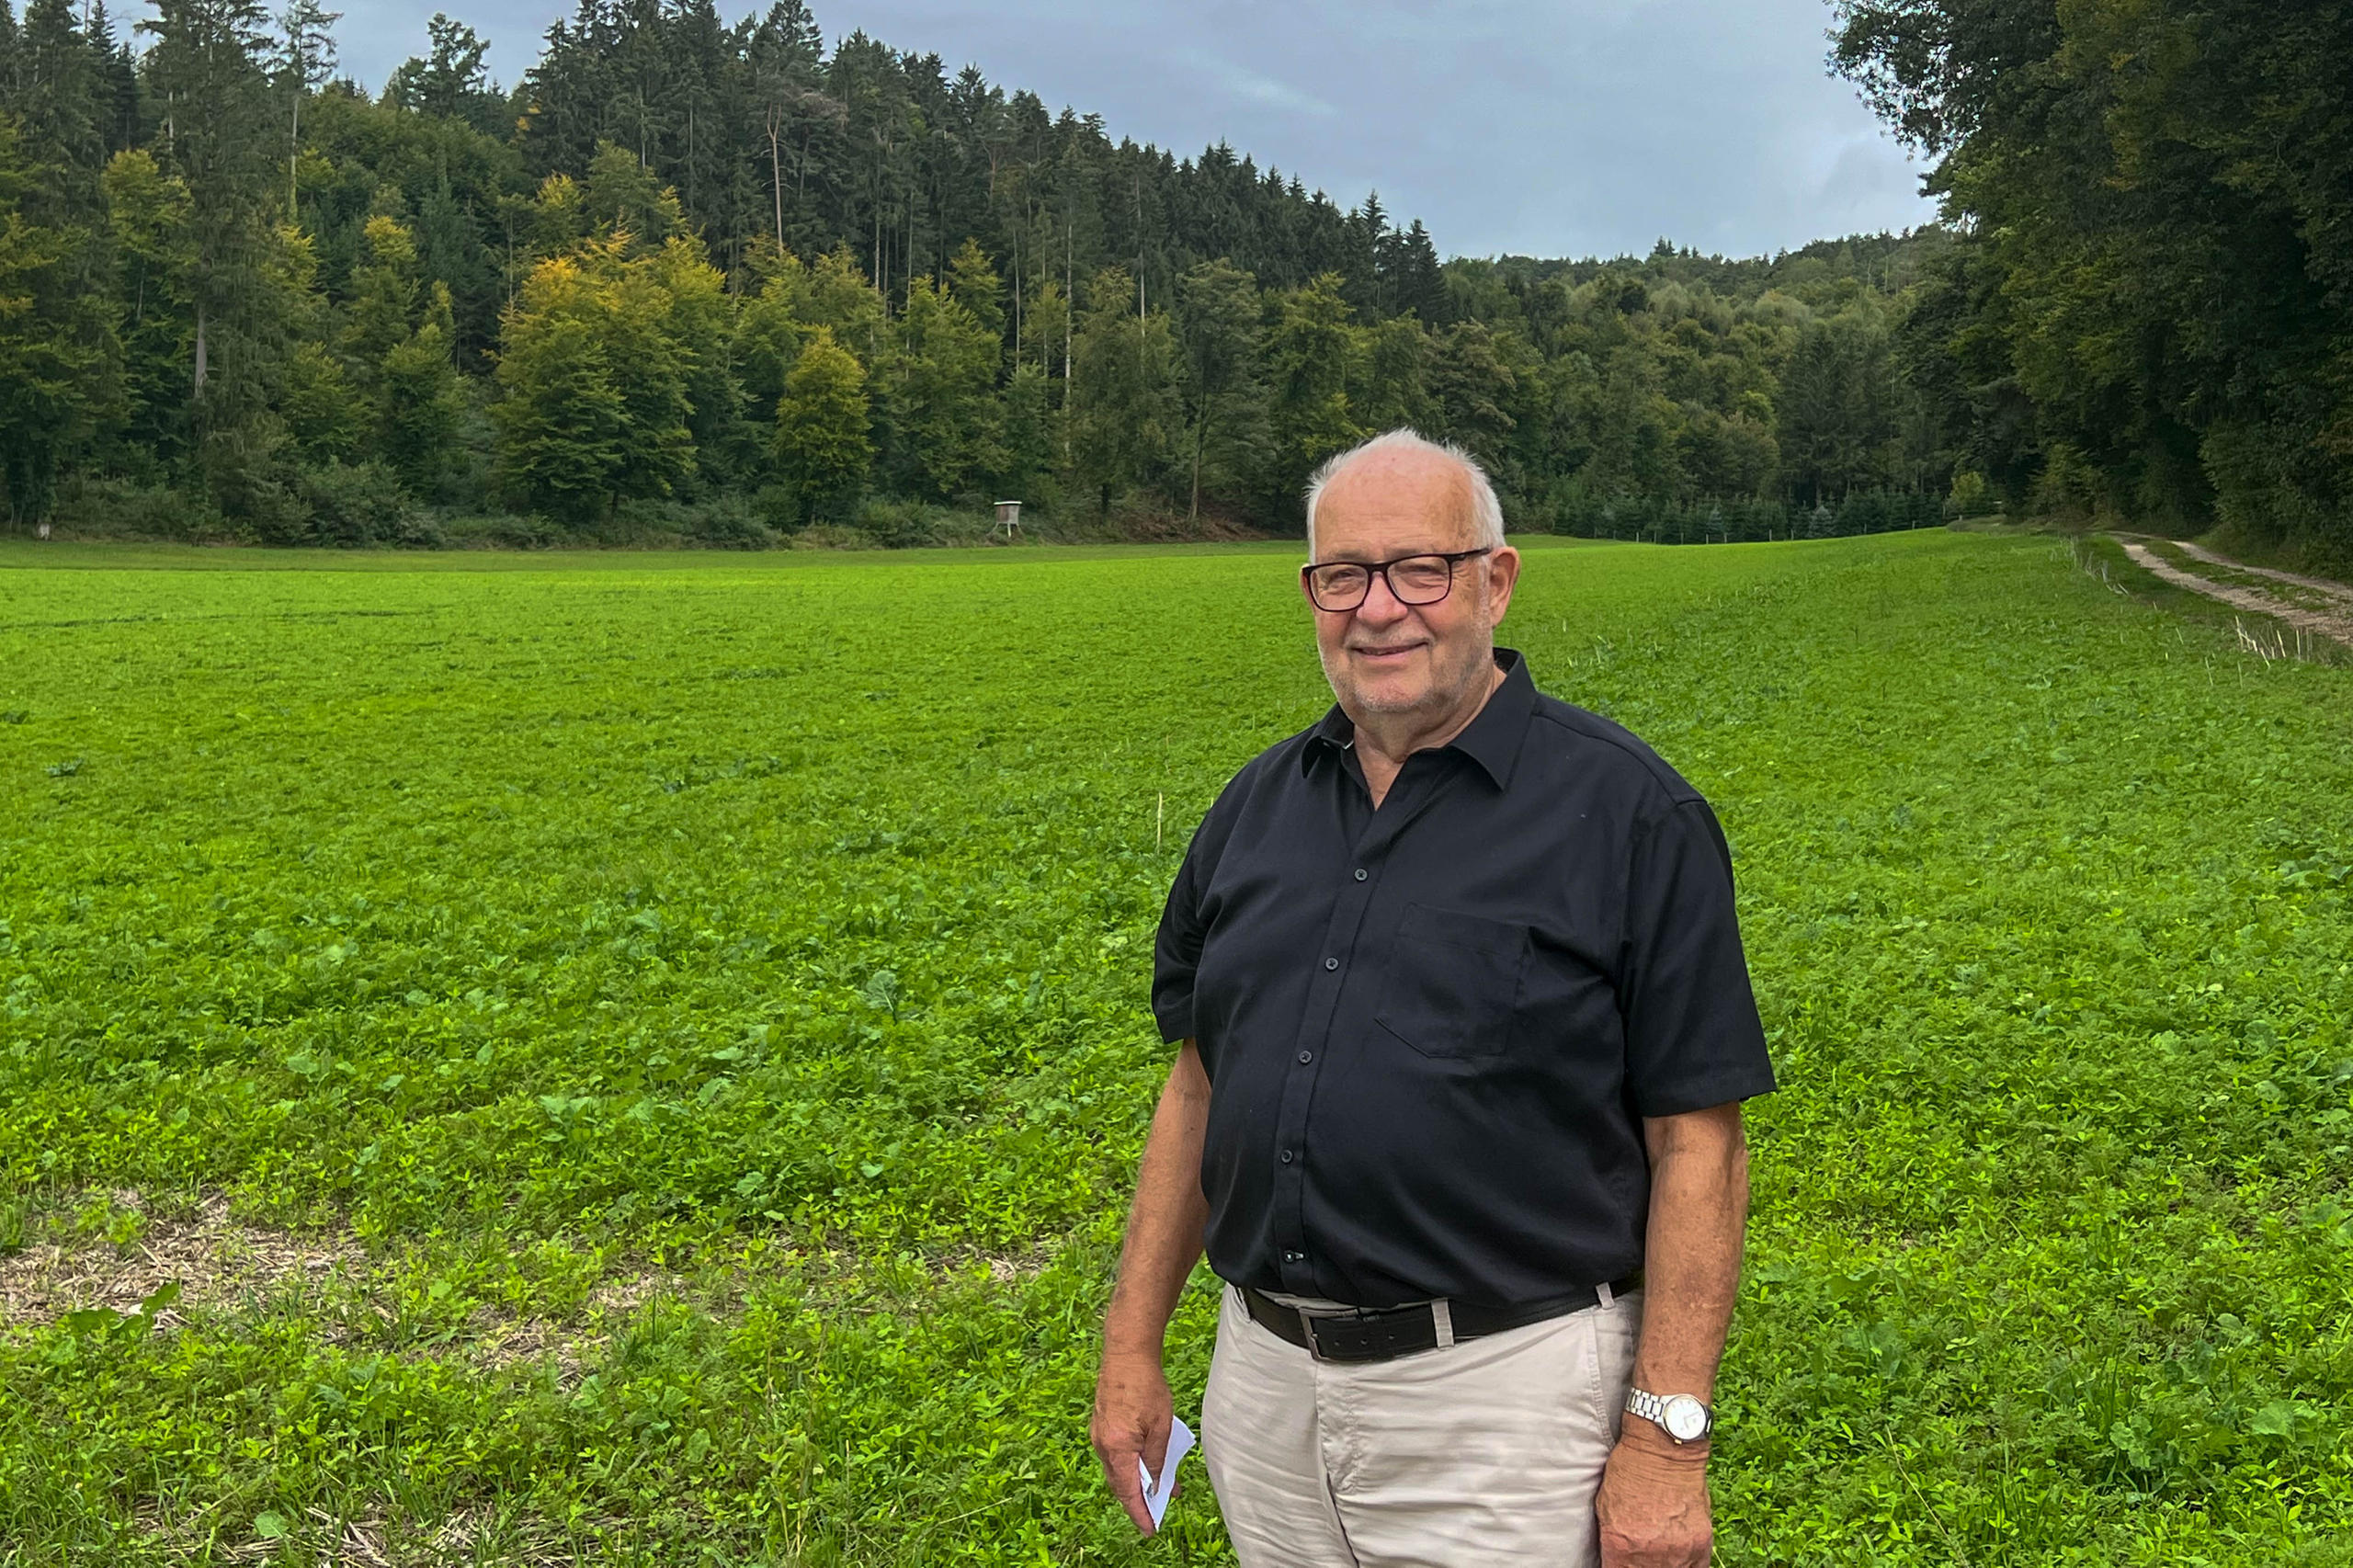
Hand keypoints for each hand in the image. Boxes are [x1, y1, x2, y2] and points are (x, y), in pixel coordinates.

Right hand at [1091, 1348, 1174, 1534]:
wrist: (1126, 1354)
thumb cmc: (1146, 1386)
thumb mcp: (1161, 1426)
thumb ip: (1157, 1459)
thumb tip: (1156, 1484)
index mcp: (1118, 1448)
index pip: (1127, 1491)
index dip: (1139, 1512)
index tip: (1149, 1529)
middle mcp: (1103, 1444)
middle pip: (1118, 1483)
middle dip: (1136, 1501)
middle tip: (1154, 1515)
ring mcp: (1099, 1434)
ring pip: (1116, 1469)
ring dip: (1134, 1482)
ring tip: (1157, 1490)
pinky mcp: (1101, 1424)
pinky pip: (1115, 1454)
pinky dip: (1129, 1464)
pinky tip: (1145, 1463)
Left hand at [1595, 1427, 1711, 1566]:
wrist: (1665, 1448)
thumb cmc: (1630, 1470)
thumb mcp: (1605, 1506)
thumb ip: (1612, 1538)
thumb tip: (1615, 1559)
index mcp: (1620, 1543)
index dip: (1616, 1566)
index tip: (1619, 1561)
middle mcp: (1650, 1553)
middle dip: (1637, 1566)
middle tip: (1638, 1555)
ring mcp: (1679, 1550)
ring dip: (1662, 1566)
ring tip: (1658, 1554)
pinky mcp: (1701, 1543)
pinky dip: (1686, 1565)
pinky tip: (1678, 1558)